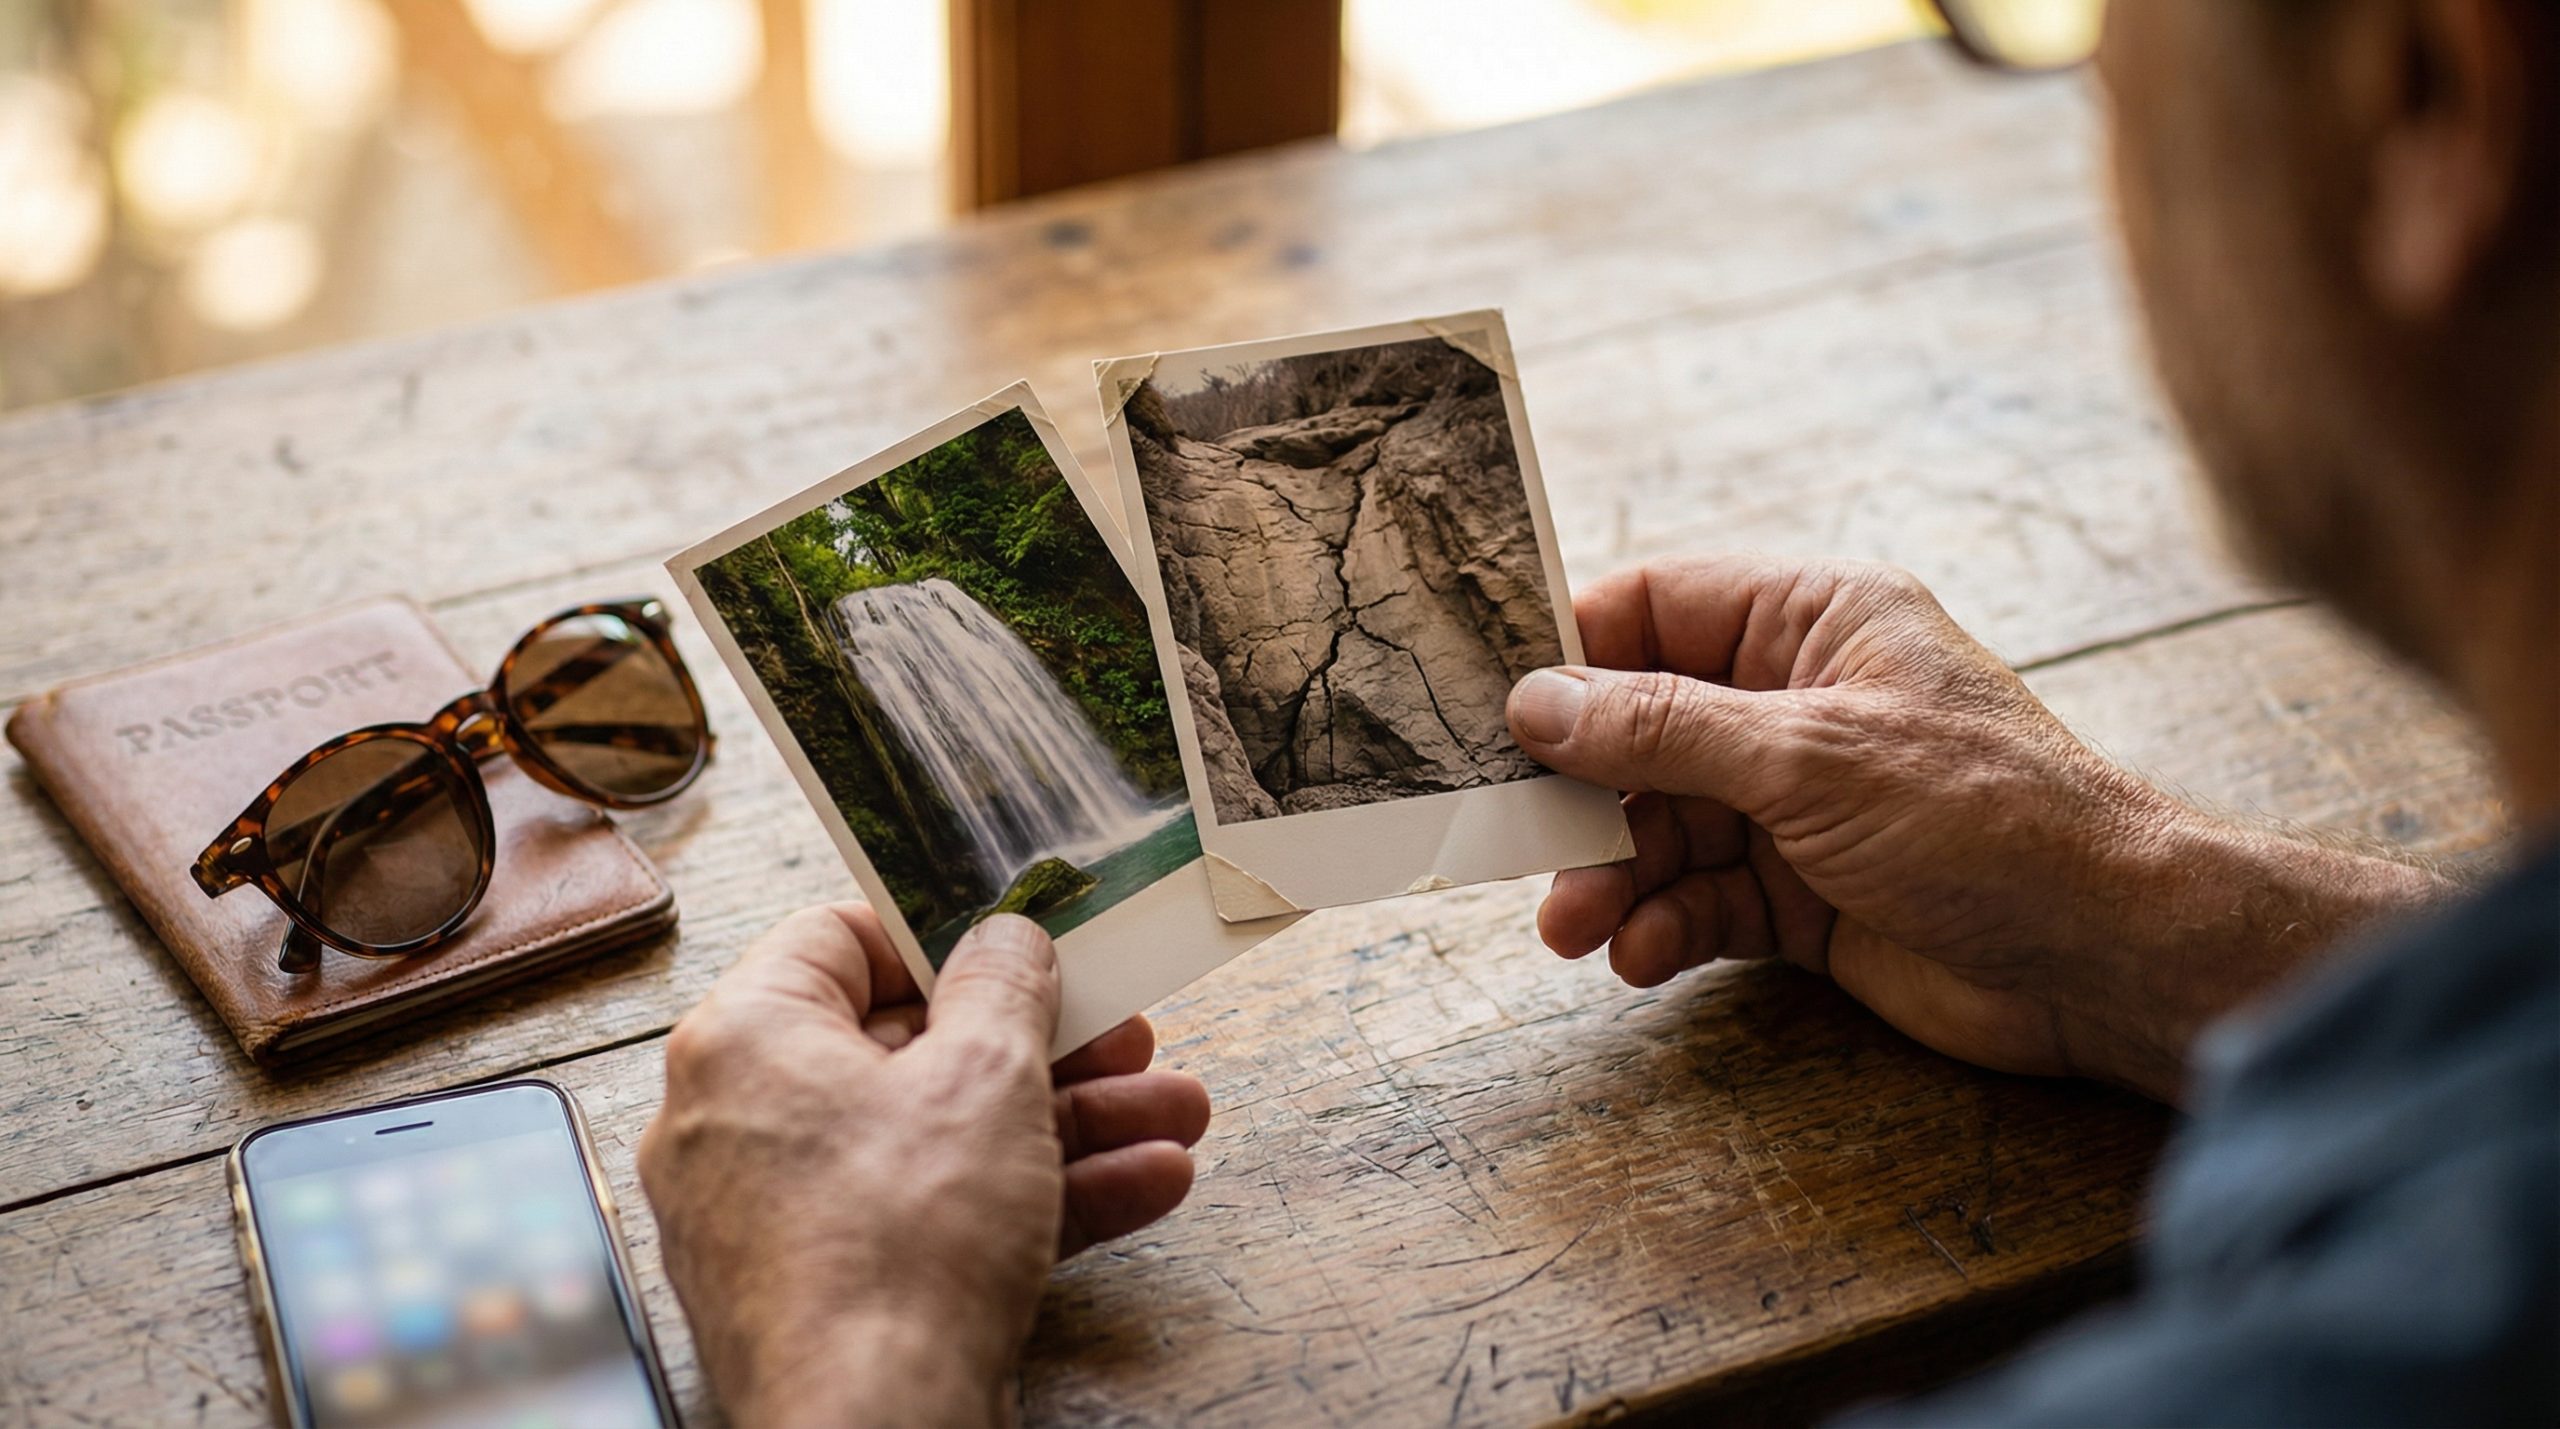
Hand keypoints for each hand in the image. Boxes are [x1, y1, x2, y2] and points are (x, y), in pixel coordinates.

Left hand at [638, 905, 1209, 1427]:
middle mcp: (742, 1121)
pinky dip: (1029, 1198)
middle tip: (1125, 1038)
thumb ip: (1004, 986)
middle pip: (910, 1046)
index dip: (945, 935)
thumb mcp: (986, 1076)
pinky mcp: (830, 1290)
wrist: (874, 1428)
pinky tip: (1141, 1185)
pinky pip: (933, 1215)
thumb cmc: (899, 1250)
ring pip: (940, 1138)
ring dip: (1069, 1124)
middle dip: (1047, 1047)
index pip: (839, 938)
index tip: (1025, 945)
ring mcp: (783, 1215)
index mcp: (746, 1040)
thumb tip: (1006, 938)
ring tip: (1172, 1117)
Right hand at [1507, 557, 2448, 1101]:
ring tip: (1573, 927)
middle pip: (1640, 729)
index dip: (1568, 652)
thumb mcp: (1806, 756)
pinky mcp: (1805, 894)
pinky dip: (1664, 926)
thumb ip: (1661, 728)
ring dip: (1611, 875)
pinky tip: (1643, 953)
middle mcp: (1797, 702)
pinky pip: (1702, 899)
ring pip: (1662, 825)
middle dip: (1580, 794)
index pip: (1656, 608)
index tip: (1487, 704)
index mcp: (1813, 620)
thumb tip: (1537, 700)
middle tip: (1518, 845)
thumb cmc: (1986, 818)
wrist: (2102, 957)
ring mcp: (1799, 803)